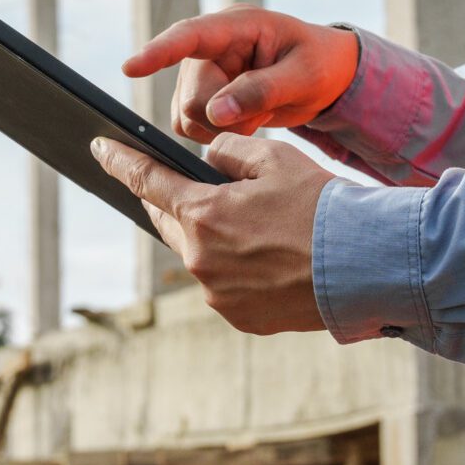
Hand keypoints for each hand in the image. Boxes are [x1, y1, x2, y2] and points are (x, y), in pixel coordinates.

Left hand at [91, 132, 335, 334]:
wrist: (364, 265)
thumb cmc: (323, 206)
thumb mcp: (275, 158)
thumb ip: (228, 153)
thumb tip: (208, 162)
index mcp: (203, 214)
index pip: (146, 181)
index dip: (119, 161)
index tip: (99, 148)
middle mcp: (200, 259)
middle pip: (169, 221)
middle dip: (169, 200)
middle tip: (178, 185)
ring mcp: (218, 293)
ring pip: (198, 255)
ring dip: (210, 236)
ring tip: (249, 224)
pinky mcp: (239, 316)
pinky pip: (223, 285)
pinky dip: (234, 267)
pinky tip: (266, 257)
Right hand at [122, 5, 358, 143]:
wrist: (325, 76)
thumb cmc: (319, 64)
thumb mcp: (303, 76)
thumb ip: (261, 91)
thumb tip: (216, 113)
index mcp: (236, 26)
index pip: (189, 36)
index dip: (158, 52)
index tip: (131, 68)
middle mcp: (209, 47)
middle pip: (190, 97)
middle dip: (224, 116)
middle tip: (261, 113)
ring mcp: (201, 73)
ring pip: (185, 117)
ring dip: (221, 128)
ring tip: (256, 114)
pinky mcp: (200, 96)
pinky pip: (188, 127)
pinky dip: (215, 134)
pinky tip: (243, 121)